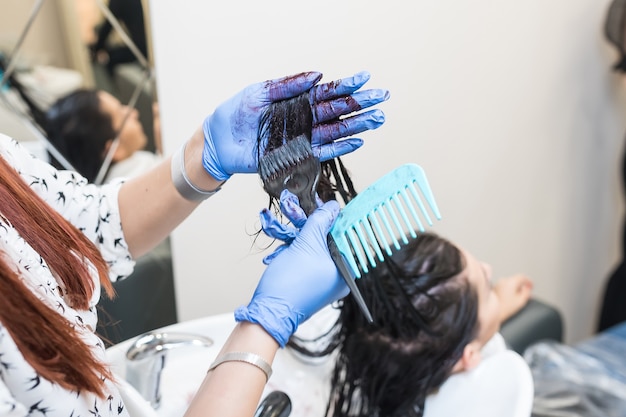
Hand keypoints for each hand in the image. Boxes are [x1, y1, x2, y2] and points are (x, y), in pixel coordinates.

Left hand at [202, 71, 389, 180]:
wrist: (218, 140)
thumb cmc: (236, 112)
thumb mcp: (260, 91)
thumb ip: (289, 85)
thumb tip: (318, 75)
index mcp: (296, 101)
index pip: (327, 92)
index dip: (346, 86)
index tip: (366, 78)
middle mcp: (303, 120)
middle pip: (337, 112)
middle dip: (360, 106)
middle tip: (382, 100)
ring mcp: (301, 138)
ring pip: (334, 131)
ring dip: (356, 127)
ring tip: (377, 120)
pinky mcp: (294, 156)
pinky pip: (321, 152)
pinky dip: (338, 148)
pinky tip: (356, 141)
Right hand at [235, 200, 347, 346]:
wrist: (268, 312)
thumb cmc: (289, 285)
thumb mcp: (305, 243)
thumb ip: (320, 221)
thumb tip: (331, 207)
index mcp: (346, 270)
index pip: (344, 234)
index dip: (330, 217)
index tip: (319, 206)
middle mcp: (339, 278)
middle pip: (327, 241)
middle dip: (308, 230)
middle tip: (297, 220)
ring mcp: (325, 283)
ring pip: (313, 249)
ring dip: (297, 241)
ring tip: (285, 241)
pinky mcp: (310, 285)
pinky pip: (306, 261)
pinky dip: (294, 254)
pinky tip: (283, 254)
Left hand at [493, 274, 532, 322]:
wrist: (492, 312)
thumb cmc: (505, 307)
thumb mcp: (521, 301)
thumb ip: (527, 292)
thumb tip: (527, 288)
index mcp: (511, 282)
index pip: (522, 277)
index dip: (529, 281)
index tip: (531, 286)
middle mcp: (504, 280)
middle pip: (516, 280)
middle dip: (522, 286)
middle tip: (527, 293)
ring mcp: (498, 284)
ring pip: (510, 283)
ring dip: (516, 288)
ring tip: (519, 297)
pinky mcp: (494, 288)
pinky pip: (505, 286)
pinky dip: (510, 290)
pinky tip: (512, 297)